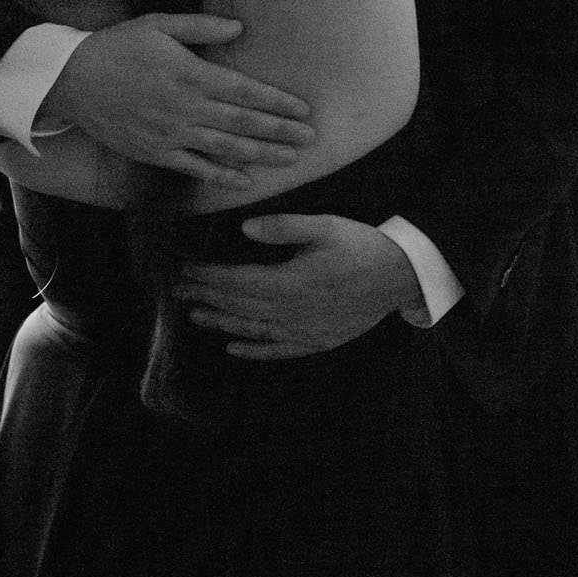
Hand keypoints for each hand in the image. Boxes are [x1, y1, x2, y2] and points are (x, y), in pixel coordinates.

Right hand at [43, 13, 313, 191]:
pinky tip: (245, 180)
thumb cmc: (117, 47)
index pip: (245, 91)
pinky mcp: (154, 152)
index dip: (278, 102)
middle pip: (243, 122)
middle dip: (281, 131)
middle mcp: (185, 107)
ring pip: (225, 148)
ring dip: (261, 154)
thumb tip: (240, 27)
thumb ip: (201, 26)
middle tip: (312, 138)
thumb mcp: (157, 24)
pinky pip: (193, 168)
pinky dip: (221, 175)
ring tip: (291, 158)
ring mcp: (170, 133)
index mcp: (190, 74)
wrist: (71, 80)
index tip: (304, 109)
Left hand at [175, 214, 419, 360]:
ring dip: (221, 323)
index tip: (185, 271)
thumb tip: (244, 229)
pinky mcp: (316, 341)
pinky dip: (253, 350)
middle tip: (178, 292)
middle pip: (238, 306)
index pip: (236, 281)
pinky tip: (234, 348)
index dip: (208, 277)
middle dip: (206, 298)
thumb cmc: (361, 246)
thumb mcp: (324, 226)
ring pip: (252, 329)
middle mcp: (291, 311)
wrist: (400, 277)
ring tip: (196, 317)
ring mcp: (303, 330)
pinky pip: (277, 350)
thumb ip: (283, 227)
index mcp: (289, 282)